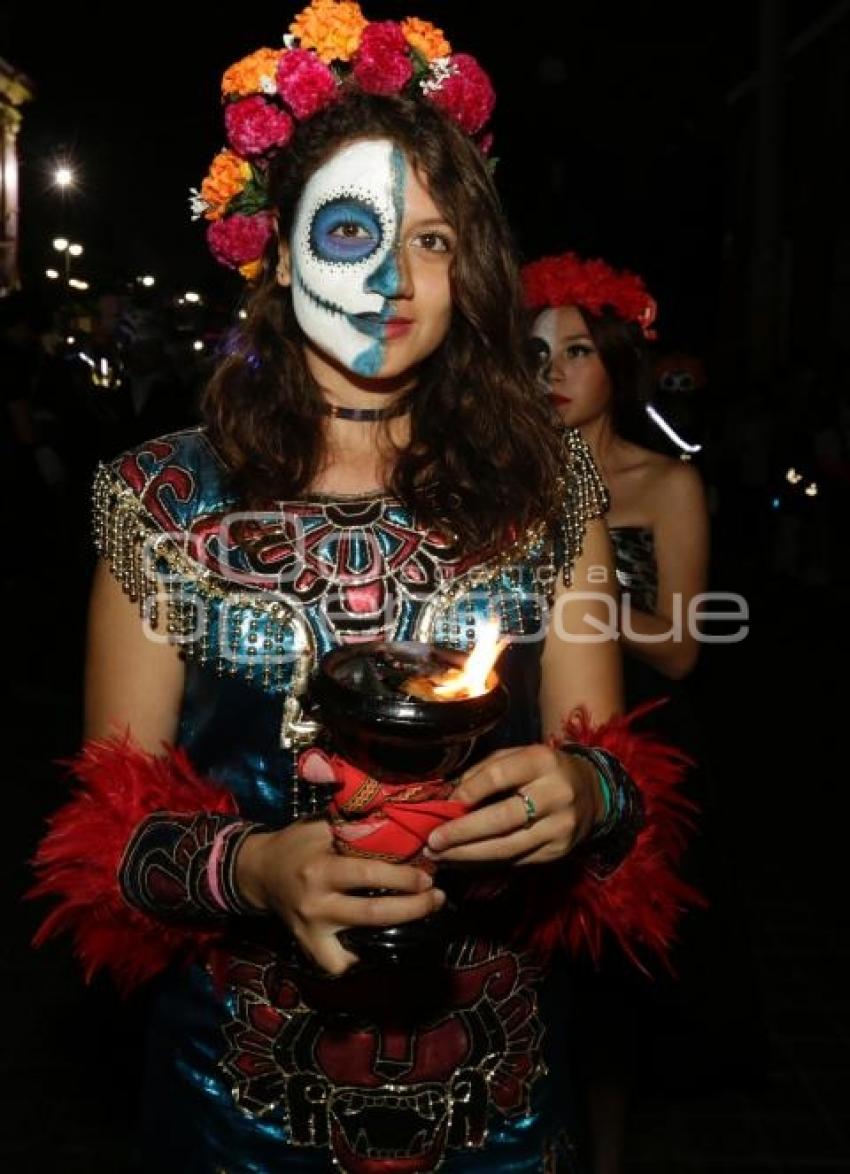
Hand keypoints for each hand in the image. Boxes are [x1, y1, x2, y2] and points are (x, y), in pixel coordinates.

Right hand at [235, 819, 444, 975]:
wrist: (260, 872)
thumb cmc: (297, 844)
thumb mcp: (320, 826)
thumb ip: (354, 827)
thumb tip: (398, 821)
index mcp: (321, 869)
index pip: (370, 875)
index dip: (404, 879)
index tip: (428, 877)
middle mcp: (317, 903)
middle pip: (374, 914)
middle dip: (413, 908)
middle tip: (438, 899)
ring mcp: (312, 930)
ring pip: (360, 945)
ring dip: (396, 935)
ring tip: (419, 922)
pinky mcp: (308, 946)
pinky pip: (338, 964)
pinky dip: (358, 959)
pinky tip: (375, 944)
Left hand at [425, 744, 603, 866]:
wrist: (593, 791)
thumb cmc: (543, 770)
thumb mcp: (518, 755)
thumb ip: (485, 770)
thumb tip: (450, 794)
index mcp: (542, 762)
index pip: (500, 777)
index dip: (469, 791)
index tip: (445, 805)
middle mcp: (555, 794)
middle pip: (503, 818)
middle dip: (463, 833)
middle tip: (433, 841)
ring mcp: (560, 827)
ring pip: (508, 847)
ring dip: (469, 855)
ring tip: (441, 857)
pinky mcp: (559, 851)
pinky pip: (517, 860)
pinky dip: (486, 863)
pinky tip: (464, 862)